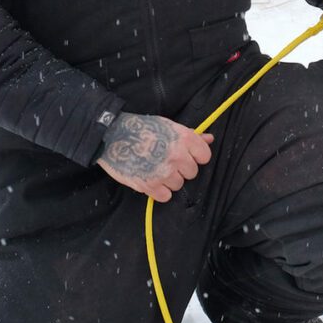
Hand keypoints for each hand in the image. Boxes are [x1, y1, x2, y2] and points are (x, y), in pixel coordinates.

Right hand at [97, 113, 212, 201]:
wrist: (113, 136)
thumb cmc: (142, 128)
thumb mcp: (169, 126)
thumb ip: (191, 135)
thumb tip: (209, 139)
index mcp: (184, 139)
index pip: (205, 156)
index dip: (196, 157)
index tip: (186, 155)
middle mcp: (177, 157)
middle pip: (191, 173)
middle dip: (181, 169)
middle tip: (166, 161)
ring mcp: (164, 172)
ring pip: (178, 185)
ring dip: (169, 180)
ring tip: (155, 168)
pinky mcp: (150, 186)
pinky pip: (165, 196)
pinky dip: (158, 191)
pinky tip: (150, 179)